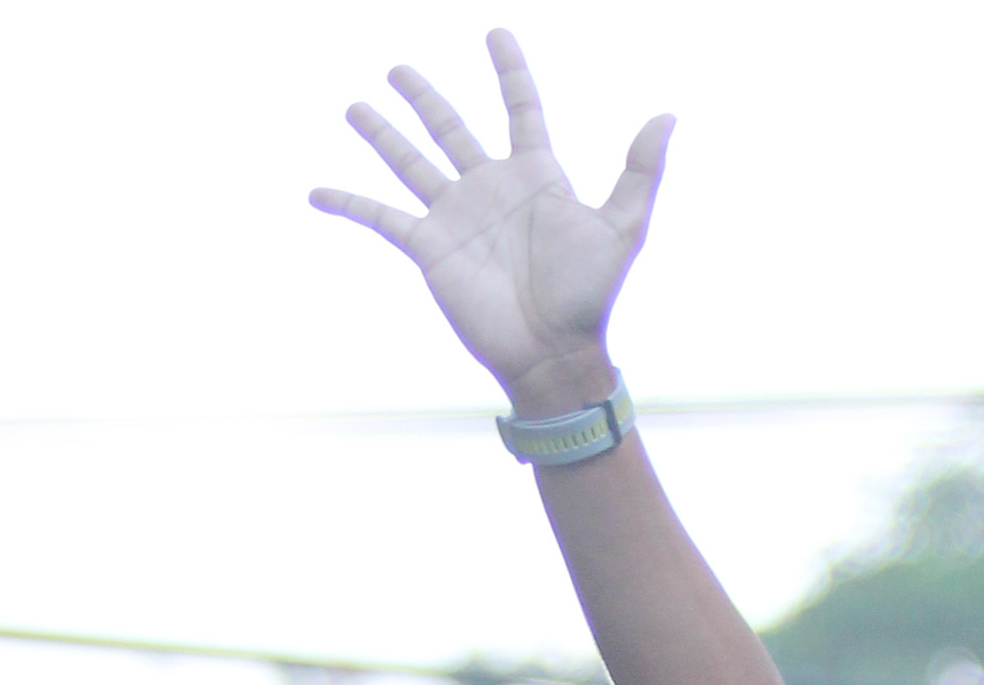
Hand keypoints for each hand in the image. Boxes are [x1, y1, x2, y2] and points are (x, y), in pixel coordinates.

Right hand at [310, 27, 671, 412]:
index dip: (510, 71)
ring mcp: (456, 216)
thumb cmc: (590, 296)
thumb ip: (641, 171)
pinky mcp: (430, 248)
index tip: (496, 33)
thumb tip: (669, 117)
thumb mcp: (622, 228)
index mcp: (535, 174)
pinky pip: (381, 217)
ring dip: (382, 134)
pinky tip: (315, 192)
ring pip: (411, 160)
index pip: (520, 107)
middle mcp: (490, 188)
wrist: (554, 352)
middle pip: (451, 126)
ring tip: (355, 106)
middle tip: (398, 68)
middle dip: (424, 97)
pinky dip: (348, 204)